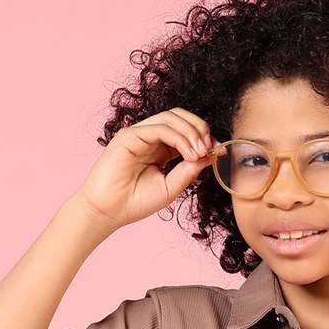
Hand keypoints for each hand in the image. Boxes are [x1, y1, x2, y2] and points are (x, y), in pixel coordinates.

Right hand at [72, 107, 216, 230]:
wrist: (109, 211)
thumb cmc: (135, 202)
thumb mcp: (170, 188)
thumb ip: (188, 171)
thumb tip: (209, 156)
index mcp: (160, 149)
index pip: (186, 131)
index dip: (205, 137)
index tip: (219, 151)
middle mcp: (150, 138)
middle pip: (180, 117)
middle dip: (200, 129)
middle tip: (210, 148)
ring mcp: (139, 134)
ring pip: (171, 118)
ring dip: (191, 132)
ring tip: (200, 152)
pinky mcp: (129, 136)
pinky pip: (159, 128)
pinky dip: (178, 137)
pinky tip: (188, 153)